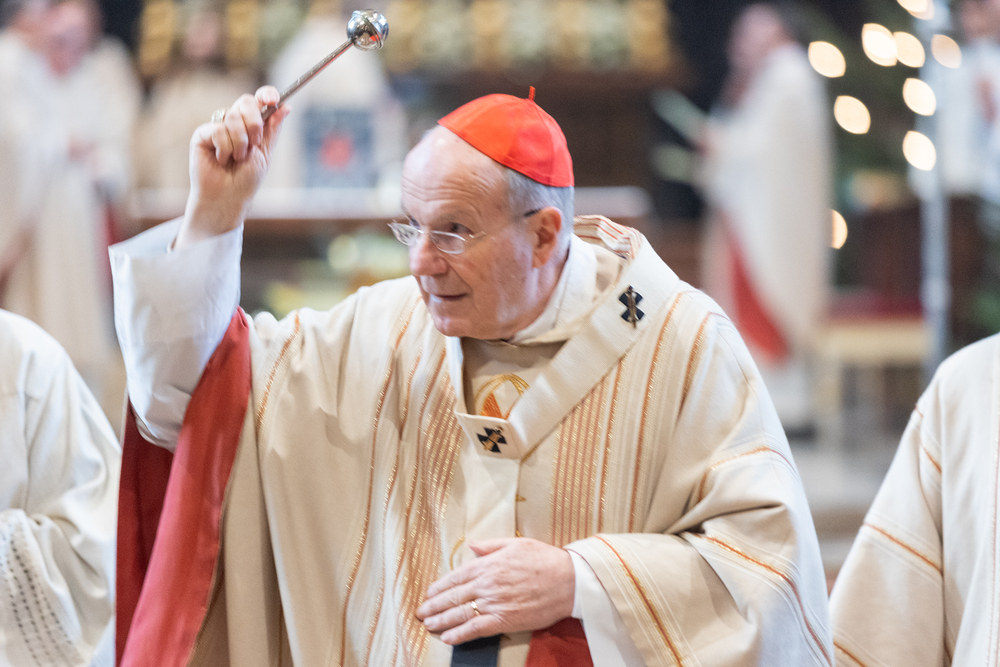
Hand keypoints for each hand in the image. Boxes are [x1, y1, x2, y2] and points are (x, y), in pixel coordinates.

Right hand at [177, 86, 290, 247]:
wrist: (228, 197)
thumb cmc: (246, 180)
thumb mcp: (265, 153)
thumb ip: (273, 129)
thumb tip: (286, 106)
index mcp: (251, 124)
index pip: (258, 99)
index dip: (265, 94)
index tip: (272, 99)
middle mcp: (234, 122)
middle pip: (245, 101)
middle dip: (254, 124)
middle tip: (254, 144)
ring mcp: (217, 127)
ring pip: (232, 117)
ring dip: (240, 143)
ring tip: (236, 159)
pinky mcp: (202, 134)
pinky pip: (218, 129)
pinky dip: (225, 148)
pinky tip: (221, 160)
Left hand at [416, 538, 574, 644]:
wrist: (568, 580)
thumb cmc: (544, 559)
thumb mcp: (515, 544)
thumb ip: (490, 546)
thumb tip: (472, 546)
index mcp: (487, 564)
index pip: (455, 577)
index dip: (439, 587)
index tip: (428, 594)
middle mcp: (486, 583)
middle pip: (453, 597)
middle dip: (433, 606)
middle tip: (420, 612)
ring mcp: (494, 603)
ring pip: (460, 613)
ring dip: (440, 620)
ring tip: (428, 625)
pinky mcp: (504, 620)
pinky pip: (476, 629)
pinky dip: (460, 634)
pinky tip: (448, 638)